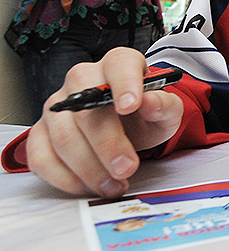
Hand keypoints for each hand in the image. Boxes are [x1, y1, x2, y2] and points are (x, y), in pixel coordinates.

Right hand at [25, 47, 183, 197]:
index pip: (119, 65)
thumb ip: (164, 106)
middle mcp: (83, 78)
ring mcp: (57, 105)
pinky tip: (90, 185)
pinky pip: (41, 158)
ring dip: (89, 168)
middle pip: (87, 111)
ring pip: (64, 137)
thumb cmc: (145, 116)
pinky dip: (66, 178)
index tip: (131, 106)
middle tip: (127, 168)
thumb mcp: (166, 112)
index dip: (124, 84)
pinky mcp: (40, 133)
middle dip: (108, 145)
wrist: (128, 127)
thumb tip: (151, 102)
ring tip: (114, 183)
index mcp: (118, 64)